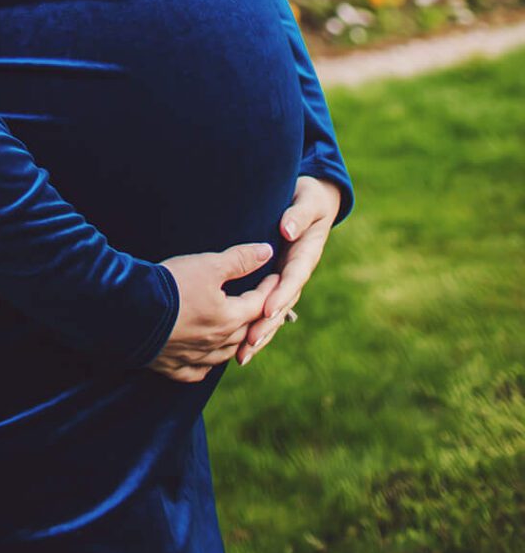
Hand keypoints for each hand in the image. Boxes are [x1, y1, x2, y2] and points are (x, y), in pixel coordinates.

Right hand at [144, 239, 279, 383]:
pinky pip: (196, 371)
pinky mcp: (173, 365)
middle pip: (247, 332)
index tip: (275, 277)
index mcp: (229, 318)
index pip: (259, 304)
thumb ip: (239, 260)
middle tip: (264, 307)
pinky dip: (204, 366)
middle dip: (258, 318)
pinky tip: (205, 361)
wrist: (127, 310)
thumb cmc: (170, 285)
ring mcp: (196, 357)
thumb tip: (267, 252)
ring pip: (225, 354)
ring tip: (238, 334)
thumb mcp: (206, 265)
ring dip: (236, 344)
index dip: (269, 289)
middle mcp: (217, 342)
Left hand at [236, 175, 341, 366]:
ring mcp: (286, 277)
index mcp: (305, 255)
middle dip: (266, 325)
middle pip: (281, 303)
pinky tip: (239, 343)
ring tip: (242, 355)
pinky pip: (265, 304)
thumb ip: (298, 215)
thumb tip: (287, 230)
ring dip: (259, 333)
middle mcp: (296, 271)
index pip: (292, 279)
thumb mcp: (307, 201)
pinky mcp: (275, 279)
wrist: (312, 199)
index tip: (266, 310)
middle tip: (248, 344)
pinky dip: (255, 323)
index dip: (280, 295)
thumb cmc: (308, 197)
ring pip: (274, 310)